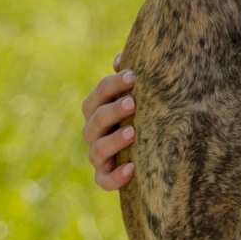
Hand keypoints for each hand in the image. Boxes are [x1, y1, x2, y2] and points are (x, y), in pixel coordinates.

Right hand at [81, 58, 135, 190]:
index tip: (134, 76)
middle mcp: (93, 132)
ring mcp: (98, 156)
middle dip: (113, 110)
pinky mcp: (105, 177)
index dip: (113, 84)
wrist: (148, 150)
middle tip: (133, 102)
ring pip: (98, 149)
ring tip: (132, 132)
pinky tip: (132, 169)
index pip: (98, 95)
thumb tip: (120, 59)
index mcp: (96, 109)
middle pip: (95, 120)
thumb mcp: (136, 95)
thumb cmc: (140, 113)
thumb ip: (128, 78)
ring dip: (113, 140)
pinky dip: (115, 177)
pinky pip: (105, 181)